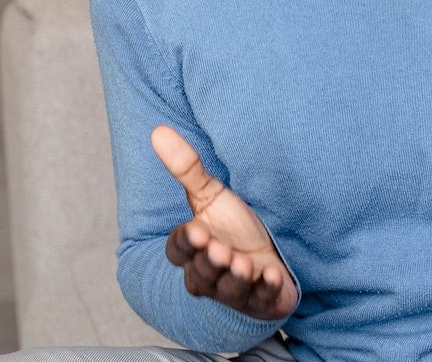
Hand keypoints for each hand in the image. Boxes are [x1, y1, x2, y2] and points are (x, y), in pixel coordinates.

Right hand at [151, 125, 297, 320]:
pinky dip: (267, 291)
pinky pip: (261, 301)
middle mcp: (210, 274)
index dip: (186, 242)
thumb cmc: (236, 226)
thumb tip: (157, 130)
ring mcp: (236, 290)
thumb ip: (187, 168)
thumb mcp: (212, 196)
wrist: (273, 252)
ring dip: (235, 279)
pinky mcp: (262, 301)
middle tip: (221, 249)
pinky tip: (273, 277)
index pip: (179, 250)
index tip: (196, 229)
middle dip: (210, 263)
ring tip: (244, 265)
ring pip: (229, 291)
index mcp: (194, 249)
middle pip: (200, 275)